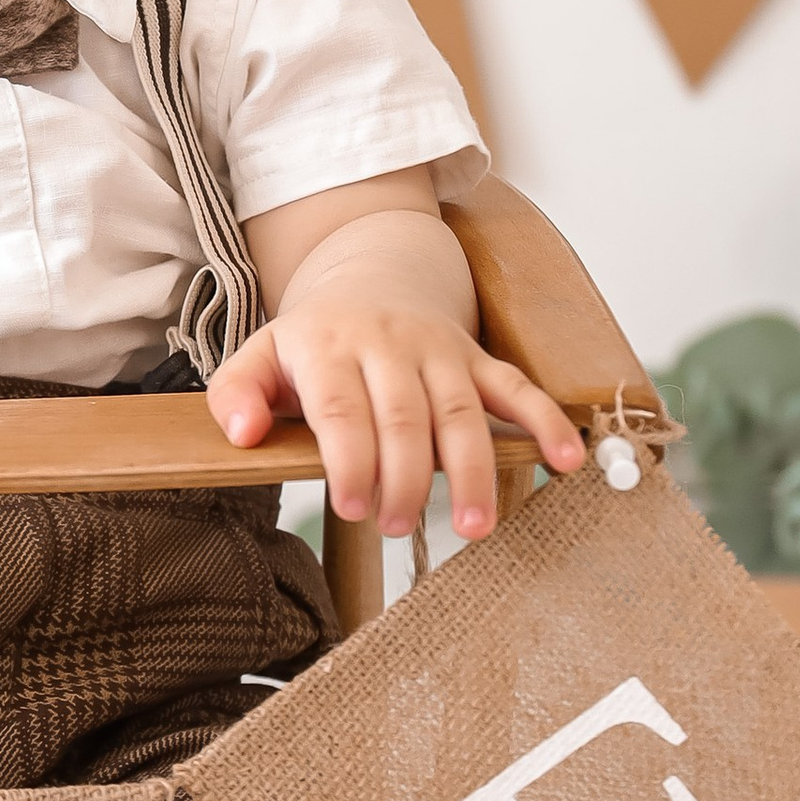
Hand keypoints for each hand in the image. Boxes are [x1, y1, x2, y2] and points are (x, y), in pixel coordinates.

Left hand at [210, 301, 584, 542]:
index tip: (352, 507)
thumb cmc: (313, 340)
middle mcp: (388, 346)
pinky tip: (565, 462)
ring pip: (460, 411)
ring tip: (475, 526)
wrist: (369, 274)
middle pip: (404, 416)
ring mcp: (439, 351)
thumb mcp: (259, 355)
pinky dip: (544, 423)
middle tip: (396, 526)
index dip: (351, 459)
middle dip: (405, 477)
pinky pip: (516, 388)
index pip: (343, 408)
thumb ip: (235, 393)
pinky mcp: (476, 359)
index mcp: (329, 347)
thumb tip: (241, 434)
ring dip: (472, 470)